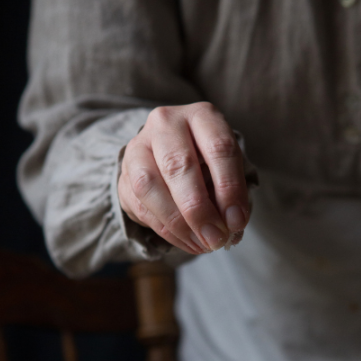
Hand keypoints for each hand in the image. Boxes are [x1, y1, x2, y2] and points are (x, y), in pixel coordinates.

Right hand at [118, 102, 249, 253]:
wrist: (171, 157)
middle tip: (216, 238)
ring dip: (178, 223)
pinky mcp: (123, 173)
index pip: (219, 148)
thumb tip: (231, 227)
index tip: (237, 221)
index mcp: (201, 116)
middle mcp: (166, 123)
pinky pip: (140, 205)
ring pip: (150, 185)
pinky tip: (187, 242)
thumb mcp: (228, 170)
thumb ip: (232, 195)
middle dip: (200, 210)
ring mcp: (139, 146)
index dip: (230, 188)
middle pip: (179, 165)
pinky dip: (166, 230)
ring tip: (202, 244)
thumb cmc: (209, 164)